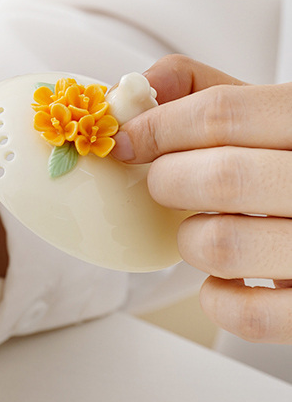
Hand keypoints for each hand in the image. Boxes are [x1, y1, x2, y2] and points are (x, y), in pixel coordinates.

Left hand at [112, 55, 291, 342]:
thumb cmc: (291, 169)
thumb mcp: (267, 117)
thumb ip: (207, 91)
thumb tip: (141, 87)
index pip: (222, 114)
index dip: (157, 127)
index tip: (126, 142)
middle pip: (221, 177)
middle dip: (169, 182)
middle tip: (167, 185)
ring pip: (222, 245)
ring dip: (190, 240)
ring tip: (206, 228)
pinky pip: (244, 314)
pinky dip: (216, 298)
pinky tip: (227, 277)